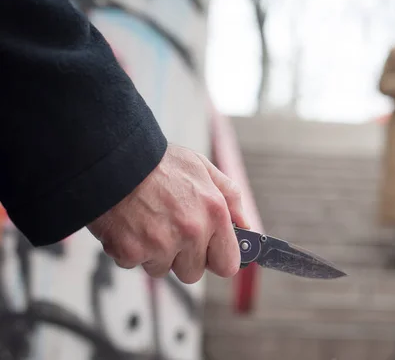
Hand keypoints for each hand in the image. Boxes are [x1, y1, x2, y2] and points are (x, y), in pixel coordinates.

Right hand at [87, 144, 248, 283]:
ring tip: (147, 222)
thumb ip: (229, 196)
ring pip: (162, 270)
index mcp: (213, 212)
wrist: (113, 158)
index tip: (209, 254)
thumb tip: (245, 224)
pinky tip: (129, 224)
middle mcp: (191, 231)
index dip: (216, 259)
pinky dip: (129, 249)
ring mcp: (161, 244)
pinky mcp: (131, 251)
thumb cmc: (157, 162)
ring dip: (154, 254)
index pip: (227, 264)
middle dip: (182, 257)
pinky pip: (133, 264)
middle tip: (169, 229)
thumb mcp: (202, 168)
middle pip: (192, 273)